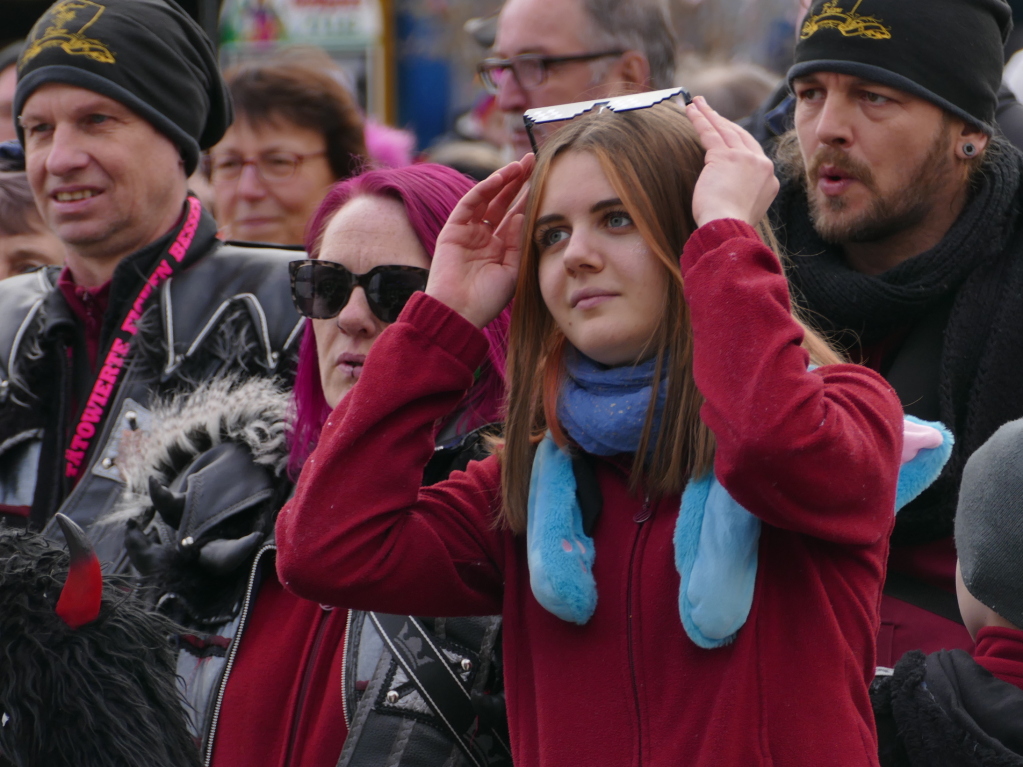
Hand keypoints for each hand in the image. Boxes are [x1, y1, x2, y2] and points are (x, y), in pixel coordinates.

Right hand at [427, 154, 534, 327]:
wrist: (459, 313)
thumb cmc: (486, 300)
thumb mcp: (512, 271)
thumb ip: (518, 242)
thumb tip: (522, 215)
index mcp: (500, 248)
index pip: (517, 216)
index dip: (529, 197)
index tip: (546, 179)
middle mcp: (485, 237)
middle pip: (503, 202)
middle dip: (519, 182)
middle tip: (534, 160)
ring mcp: (469, 231)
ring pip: (488, 198)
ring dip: (504, 180)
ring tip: (521, 164)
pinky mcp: (454, 229)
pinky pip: (470, 203)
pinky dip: (485, 188)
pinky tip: (501, 177)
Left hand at [685, 96, 778, 227]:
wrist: (728, 229)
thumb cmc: (729, 227)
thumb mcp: (745, 208)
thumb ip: (743, 193)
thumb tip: (731, 190)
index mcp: (768, 179)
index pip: (752, 152)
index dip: (736, 139)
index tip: (725, 130)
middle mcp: (761, 165)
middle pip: (740, 136)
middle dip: (723, 121)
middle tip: (710, 109)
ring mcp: (745, 158)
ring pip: (725, 130)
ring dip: (710, 114)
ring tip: (697, 103)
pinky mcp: (725, 156)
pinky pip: (709, 133)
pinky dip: (699, 120)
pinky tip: (690, 110)